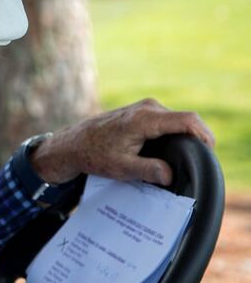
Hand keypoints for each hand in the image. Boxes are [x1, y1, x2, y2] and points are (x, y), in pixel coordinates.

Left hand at [30, 99, 215, 185]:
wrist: (73, 143)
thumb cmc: (94, 155)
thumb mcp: (121, 168)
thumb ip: (148, 170)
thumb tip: (170, 174)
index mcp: (145, 119)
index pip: (187, 120)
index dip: (204, 135)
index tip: (209, 153)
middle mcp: (148, 108)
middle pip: (186, 121)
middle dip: (194, 140)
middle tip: (195, 164)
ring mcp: (146, 107)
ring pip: (177, 121)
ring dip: (183, 138)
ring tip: (182, 160)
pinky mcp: (143, 111)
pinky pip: (167, 121)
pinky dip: (172, 134)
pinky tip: (169, 152)